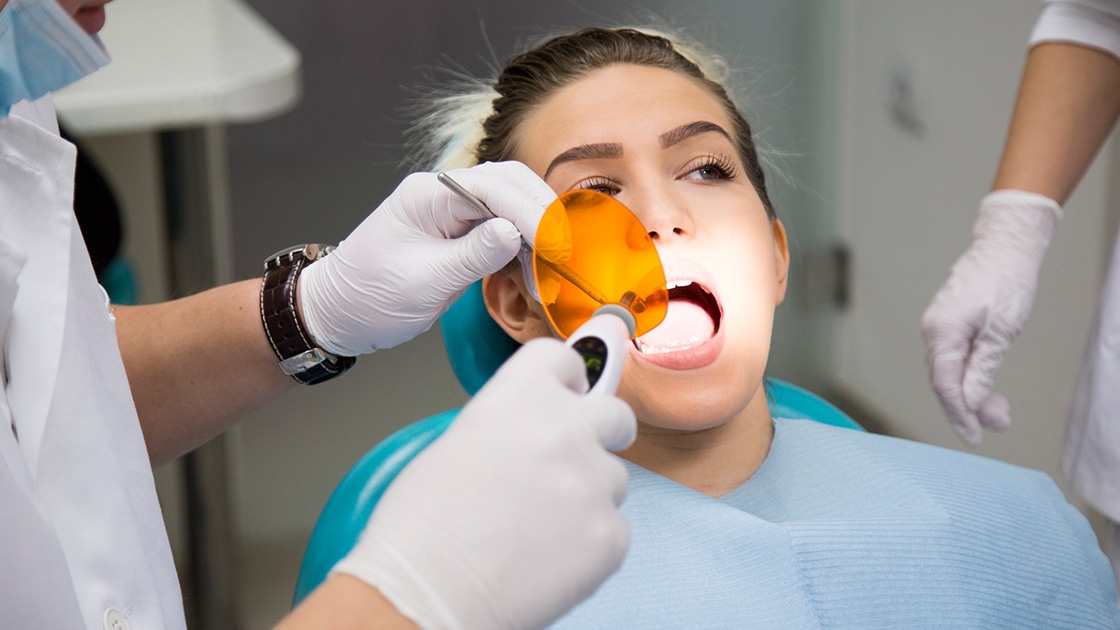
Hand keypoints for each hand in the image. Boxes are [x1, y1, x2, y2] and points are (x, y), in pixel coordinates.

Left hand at [299, 161, 555, 355]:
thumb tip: (515, 234)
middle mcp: (443, 193)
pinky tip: (536, 266)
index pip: (495, 188)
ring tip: (554, 263)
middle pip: (509, 183)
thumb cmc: (370, 297)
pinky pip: (501, 225)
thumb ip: (472, 255)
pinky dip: (524, 243)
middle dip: (543, 213)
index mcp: (428, 194)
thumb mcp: (424, 281)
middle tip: (566, 250)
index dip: (532, 214)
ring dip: (537, 227)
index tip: (556, 245)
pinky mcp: (459, 232)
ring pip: (510, 201)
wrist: (339, 313)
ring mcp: (452, 210)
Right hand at [331, 339, 635, 629]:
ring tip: (539, 527)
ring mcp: (592, 483)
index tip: (568, 392)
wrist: (424, 594)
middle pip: (614, 413)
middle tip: (574, 460)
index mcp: (519, 397)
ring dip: (588, 495)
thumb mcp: (456, 445)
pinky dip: (587, 543)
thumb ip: (509, 425)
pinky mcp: (610, 535)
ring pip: (613, 478)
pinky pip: (613, 529)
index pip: (565, 361)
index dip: (567, 379)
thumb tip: (531, 433)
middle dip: (601, 433)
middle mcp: (564, 430)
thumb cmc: (420, 531)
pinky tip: (546, 558)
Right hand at [921, 190, 1061, 443]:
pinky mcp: (946, 324)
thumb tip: (970, 401)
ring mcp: (937, 327)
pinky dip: (967, 375)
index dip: (960, 414)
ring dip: (971, 393)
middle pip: (944, 381)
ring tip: (1001, 410)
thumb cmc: (1005, 283)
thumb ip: (983, 368)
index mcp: (943, 333)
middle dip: (970, 408)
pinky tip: (985, 384)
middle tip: (1001, 423)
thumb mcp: (1002, 331)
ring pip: (948, 371)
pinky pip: (951, 358)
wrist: (1003, 247)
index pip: (945, 385)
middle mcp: (933, 331)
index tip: (976, 437)